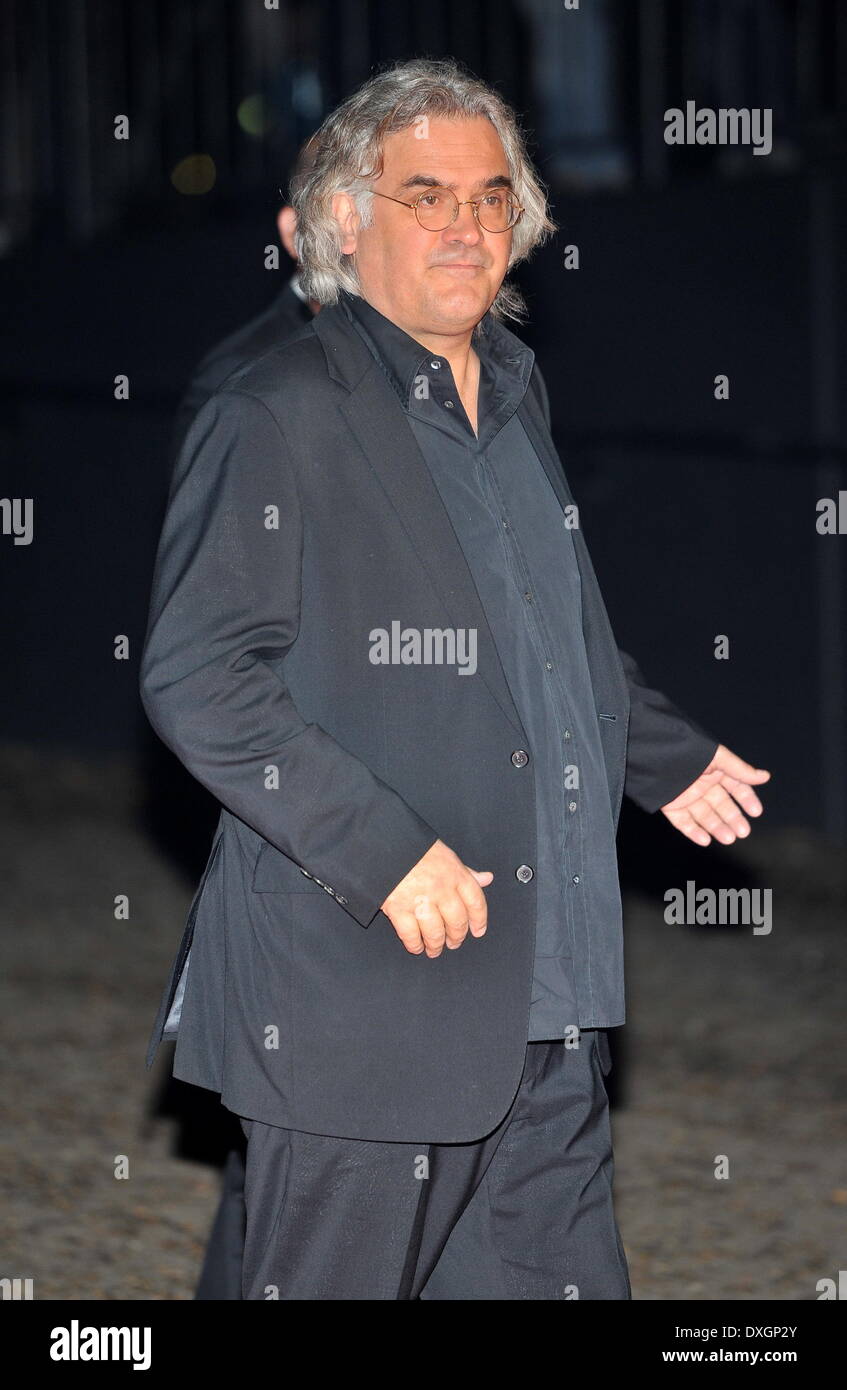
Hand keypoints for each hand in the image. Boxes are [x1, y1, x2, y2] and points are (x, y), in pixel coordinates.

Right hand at [380, 839, 492, 957]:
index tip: (478, 931)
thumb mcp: (445, 854)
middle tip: (453, 942)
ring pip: (435, 933)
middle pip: (457, 922)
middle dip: (457, 937)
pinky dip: (414, 945)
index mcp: (455, 874)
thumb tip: (486, 878)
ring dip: (436, 945)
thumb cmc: (413, 846)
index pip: (476, 902)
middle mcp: (441, 889)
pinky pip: (410, 935)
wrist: (383, 843)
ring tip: (434, 949)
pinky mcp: (398, 909)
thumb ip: (466, 872)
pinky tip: (416, 946)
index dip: (479, 920)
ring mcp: (420, 900)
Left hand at [660, 744, 770, 846]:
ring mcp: (686, 796)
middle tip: (743, 832)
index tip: (756, 812)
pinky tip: (705, 840)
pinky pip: (683, 822)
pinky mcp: (671, 806)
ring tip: (729, 838)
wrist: (654, 753)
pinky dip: (694, 832)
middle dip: (733, 818)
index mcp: (714, 770)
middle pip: (721, 805)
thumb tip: (765, 776)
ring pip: (705, 816)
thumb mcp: (717, 757)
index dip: (746, 799)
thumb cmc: (687, 750)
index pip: (735, 787)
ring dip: (717, 827)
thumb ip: (740, 769)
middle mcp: (702, 784)